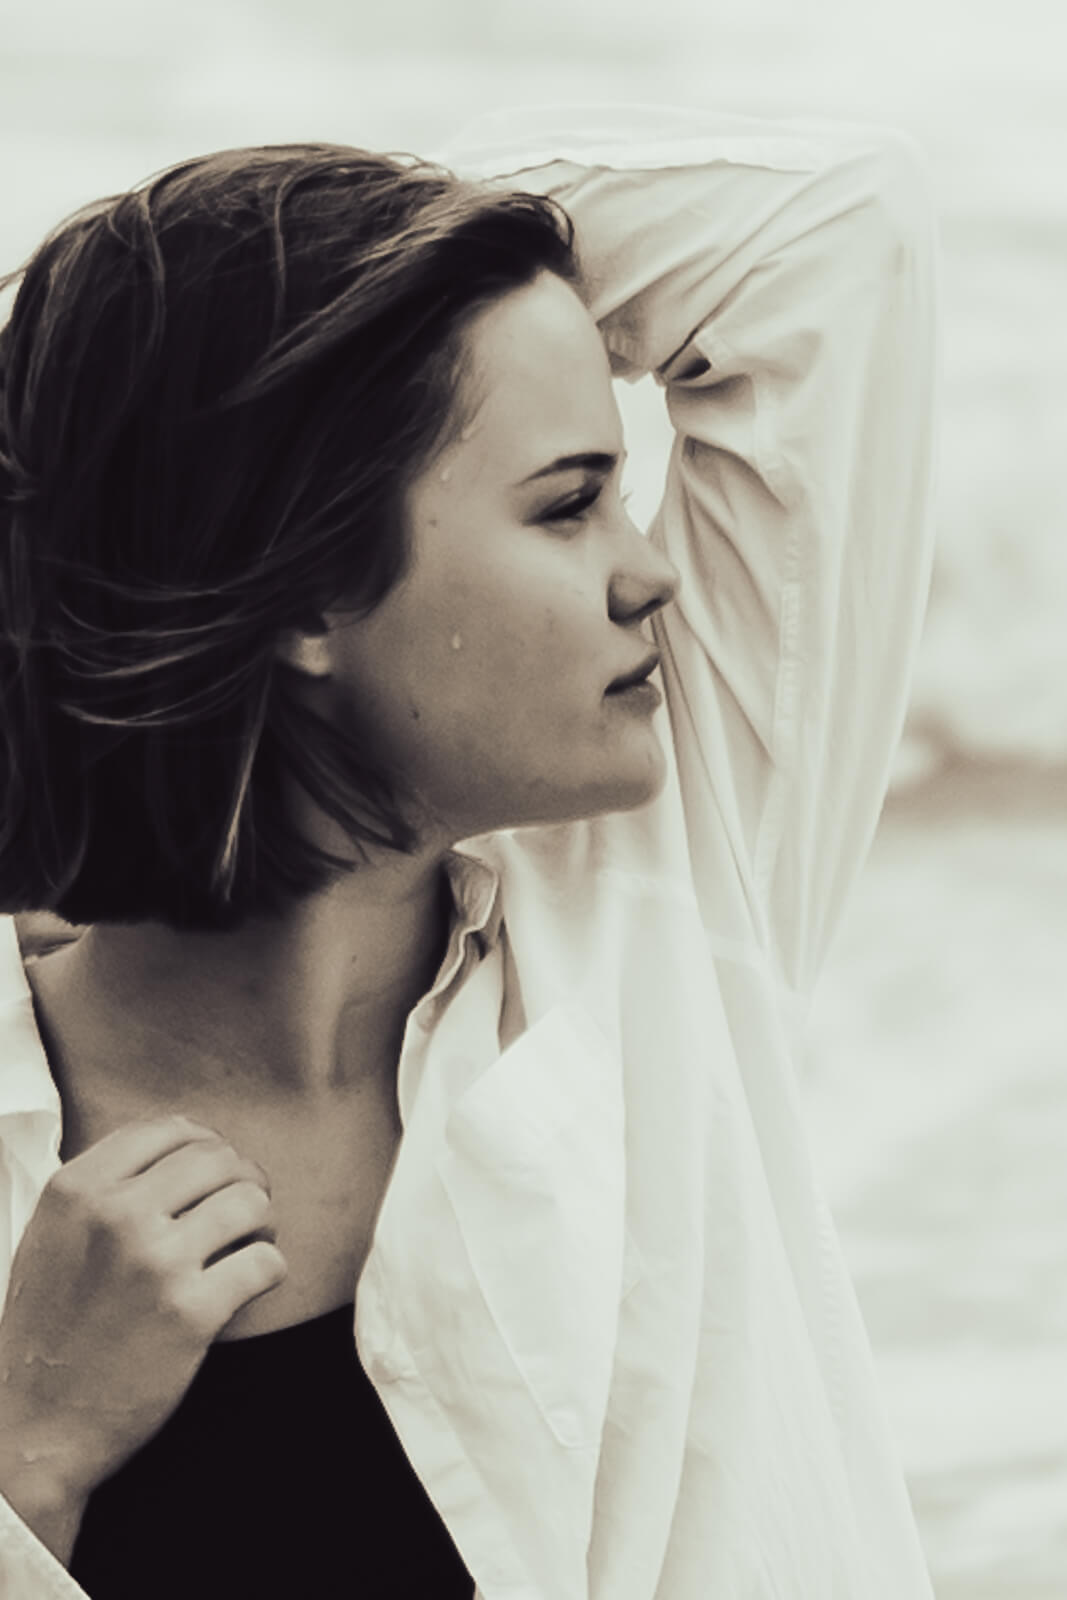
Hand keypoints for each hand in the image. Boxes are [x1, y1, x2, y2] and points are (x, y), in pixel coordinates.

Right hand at [0, 1115, 285, 1559]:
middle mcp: (116, 1215)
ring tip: (248, 1246)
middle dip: (243, 1181)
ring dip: (261, 1224)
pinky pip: (266, 1262)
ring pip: (251, 1202)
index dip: (204, 1148)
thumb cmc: (47, 1332)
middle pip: (219, 1159)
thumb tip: (187, 1142)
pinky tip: (250, 1285)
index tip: (212, 1176)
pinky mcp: (191, 1313)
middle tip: (242, 1213)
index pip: (170, 1130)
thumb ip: (105, 1186)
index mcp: (77, 1189)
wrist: (30, 1428)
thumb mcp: (52, 1236)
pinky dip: (269, 1271)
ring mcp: (155, 1262)